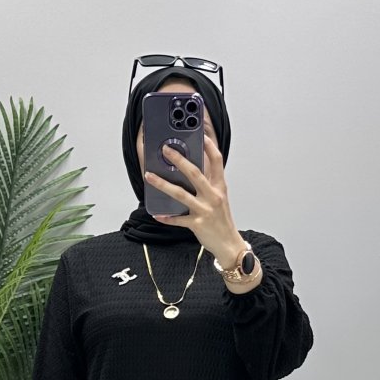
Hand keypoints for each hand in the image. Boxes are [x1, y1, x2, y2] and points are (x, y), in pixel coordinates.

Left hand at [144, 125, 242, 266]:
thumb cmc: (222, 220)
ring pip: (181, 194)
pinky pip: (178, 219)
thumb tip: (192, 169)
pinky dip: (167, 217)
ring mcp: (205, 210)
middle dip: (179, 160)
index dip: (209, 146)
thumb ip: (209, 183)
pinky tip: (157, 214)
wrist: (229, 244)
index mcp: (220, 187)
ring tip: (149, 176)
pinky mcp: (197, 224)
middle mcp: (213, 196)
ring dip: (163, 184)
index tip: (201, 135)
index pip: (217, 161)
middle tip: (166, 150)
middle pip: (195, 173)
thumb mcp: (220, 198)